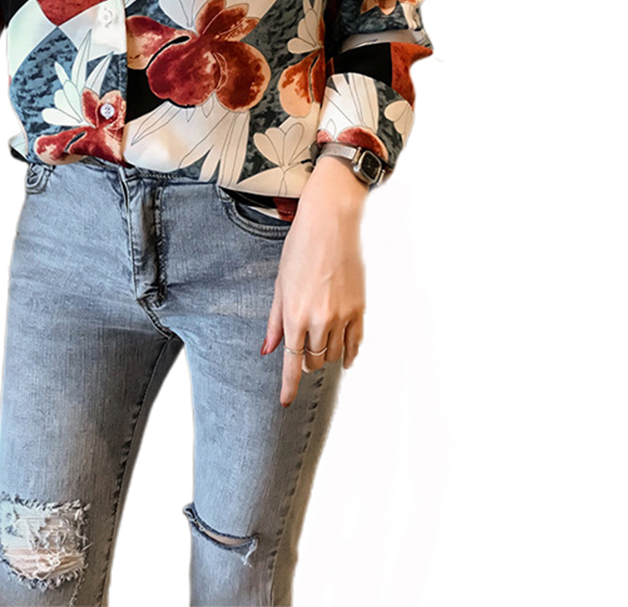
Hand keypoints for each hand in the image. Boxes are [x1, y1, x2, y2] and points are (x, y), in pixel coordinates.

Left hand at [261, 154, 368, 405]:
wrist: (330, 224)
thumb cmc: (299, 249)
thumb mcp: (279, 285)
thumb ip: (274, 321)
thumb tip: (268, 350)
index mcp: (294, 315)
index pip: (290, 363)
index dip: (288, 387)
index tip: (285, 403)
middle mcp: (319, 320)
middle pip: (313, 361)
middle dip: (305, 361)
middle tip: (301, 351)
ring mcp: (342, 316)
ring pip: (333, 354)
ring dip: (324, 355)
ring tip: (319, 343)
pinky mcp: (360, 308)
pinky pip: (355, 343)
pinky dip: (348, 353)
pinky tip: (345, 356)